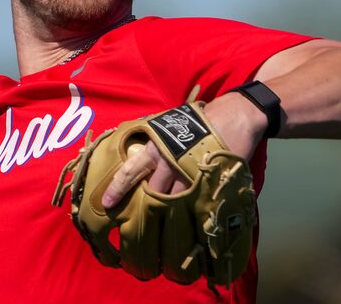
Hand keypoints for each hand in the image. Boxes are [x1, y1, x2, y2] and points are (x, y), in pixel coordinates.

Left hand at [101, 92, 266, 208]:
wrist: (233, 116)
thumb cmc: (196, 120)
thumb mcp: (168, 125)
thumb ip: (154, 142)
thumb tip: (138, 157)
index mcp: (156, 148)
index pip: (131, 170)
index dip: (117, 188)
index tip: (106, 203)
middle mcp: (169, 162)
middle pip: (153, 192)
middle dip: (147, 205)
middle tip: (139, 219)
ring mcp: (190, 174)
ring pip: (173, 201)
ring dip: (168, 211)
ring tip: (164, 224)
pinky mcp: (209, 182)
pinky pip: (196, 204)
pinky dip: (192, 214)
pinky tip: (190, 222)